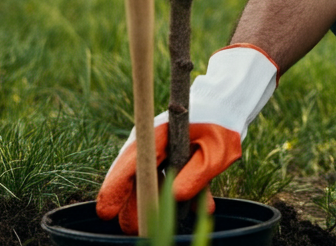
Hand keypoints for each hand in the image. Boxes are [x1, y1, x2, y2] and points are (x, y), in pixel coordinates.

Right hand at [96, 44, 277, 232]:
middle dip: (133, 208)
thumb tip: (176, 197)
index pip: (130, 163)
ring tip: (172, 221)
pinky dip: (177, 197)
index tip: (106, 213)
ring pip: (146, 184)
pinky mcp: (166, 160)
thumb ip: (198, 174)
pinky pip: (163, 183)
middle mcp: (151, 143)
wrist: (228, 104)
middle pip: (133, 180)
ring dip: (157, 205)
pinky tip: (201, 206)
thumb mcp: (217, 151)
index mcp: (159, 134)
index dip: (114, 188)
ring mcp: (157, 152)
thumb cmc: (223, 123)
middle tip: (140, 230)